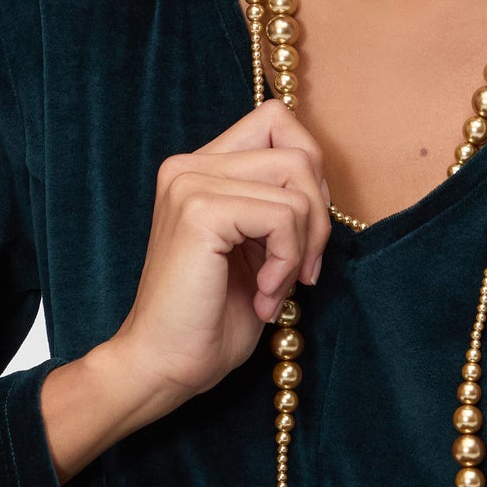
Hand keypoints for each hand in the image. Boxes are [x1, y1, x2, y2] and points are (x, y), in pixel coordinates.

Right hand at [105, 95, 332, 423]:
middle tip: (302, 270)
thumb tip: (322, 187)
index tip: (303, 231)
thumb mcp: (257, 249)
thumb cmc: (210, 318)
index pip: (276, 120)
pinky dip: (287, 262)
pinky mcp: (199, 212)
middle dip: (319, 215)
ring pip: (297, 184)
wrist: (163, 365)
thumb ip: (279, 206)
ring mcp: (190, 184)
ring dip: (302, 247)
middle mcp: (189, 165)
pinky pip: (283, 216)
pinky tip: (263, 295)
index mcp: (201, 168)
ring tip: (275, 289)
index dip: (310, 171)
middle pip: (298, 150)